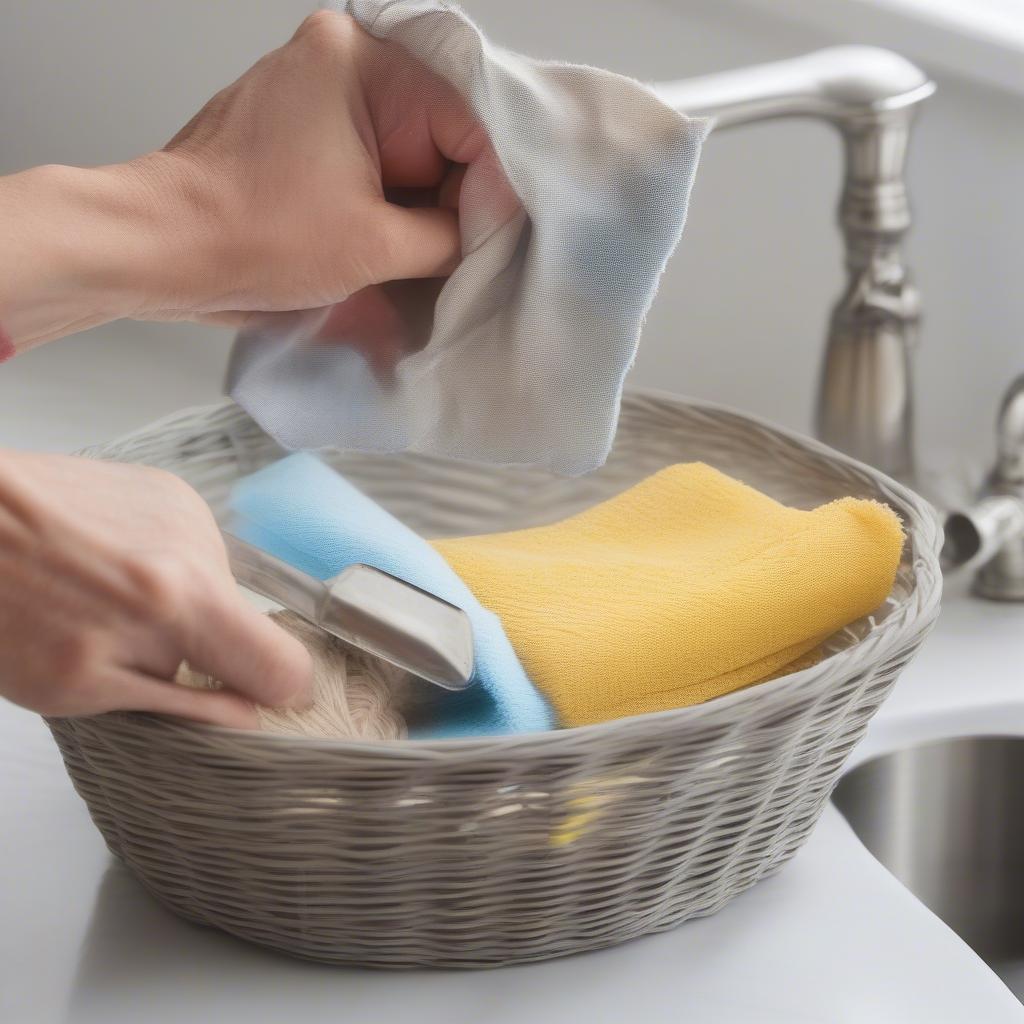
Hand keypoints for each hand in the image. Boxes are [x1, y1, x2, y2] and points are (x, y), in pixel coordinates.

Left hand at [0, 10, 509, 349]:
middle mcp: (339, 59)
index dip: (488, 189)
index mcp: (361, 61)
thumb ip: (452, 237)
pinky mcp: (301, 126)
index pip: (466, 123)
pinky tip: (386, 244)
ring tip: (415, 258)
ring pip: (405, 151)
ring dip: (418, 207)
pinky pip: (370, 159)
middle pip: (437, 134)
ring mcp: (317, 90)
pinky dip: (385, 202)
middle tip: (456, 257)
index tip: (493, 241)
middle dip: (451, 199)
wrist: (164, 251)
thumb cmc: (249, 235)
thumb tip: (488, 235)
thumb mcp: (377, 246)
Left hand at [0, 450, 311, 726]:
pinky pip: (188, 548)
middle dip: (198, 644)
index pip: (282, 664)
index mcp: (179, 606)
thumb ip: (175, 704)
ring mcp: (186, 509)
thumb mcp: (74, 689)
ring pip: (211, 585)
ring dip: (175, 601)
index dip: (277, 692)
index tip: (258, 699)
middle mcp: (197, 548)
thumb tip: (244, 714)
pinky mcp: (169, 488)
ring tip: (106, 595)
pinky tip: (108, 563)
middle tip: (128, 642)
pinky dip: (160, 565)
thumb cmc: (1, 609)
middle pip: (239, 623)